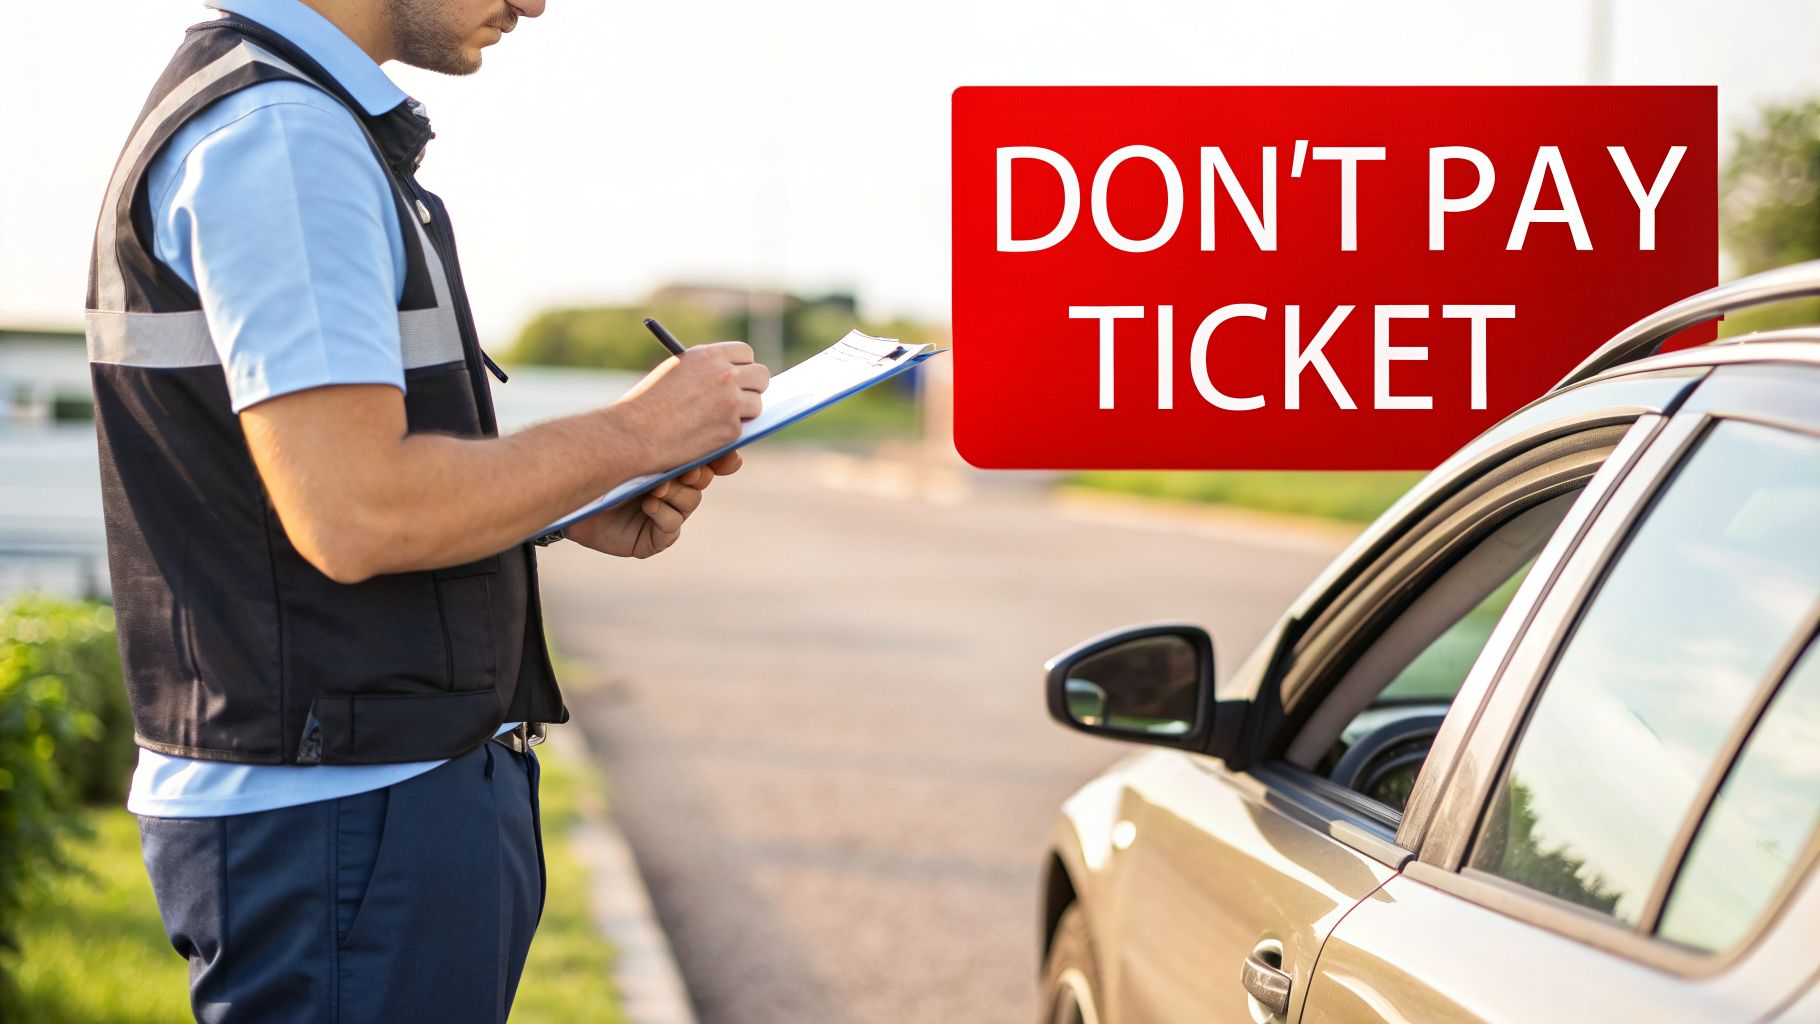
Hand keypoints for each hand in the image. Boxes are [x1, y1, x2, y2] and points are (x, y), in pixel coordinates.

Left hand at [563, 450, 742, 557]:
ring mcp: (666, 514)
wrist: (569, 492)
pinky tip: (649, 505)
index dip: (721, 458)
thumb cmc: (600, 466)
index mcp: (672, 463)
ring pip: (691, 501)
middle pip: (703, 478)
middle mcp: (674, 488)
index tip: (727, 456)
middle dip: (697, 472)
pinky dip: (664, 513)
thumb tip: (700, 424)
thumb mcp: (636, 446)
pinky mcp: (655, 538)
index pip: (708, 459)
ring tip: (657, 486)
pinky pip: (672, 525)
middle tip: (686, 468)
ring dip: (676, 492)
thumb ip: (666, 438)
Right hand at [612, 342, 768, 471]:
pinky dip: (729, 433)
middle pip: (761, 376)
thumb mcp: (674, 372)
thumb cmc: (646, 404)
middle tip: (744, 397)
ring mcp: (731, 402)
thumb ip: (704, 370)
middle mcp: (724, 374)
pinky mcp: (732, 429)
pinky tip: (707, 434)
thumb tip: (731, 376)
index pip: (745, 353)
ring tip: (720, 419)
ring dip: (745, 412)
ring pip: (757, 404)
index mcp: (708, 356)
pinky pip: (743, 428)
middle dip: (754, 387)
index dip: (743, 366)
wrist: (633, 433)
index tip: (739, 375)